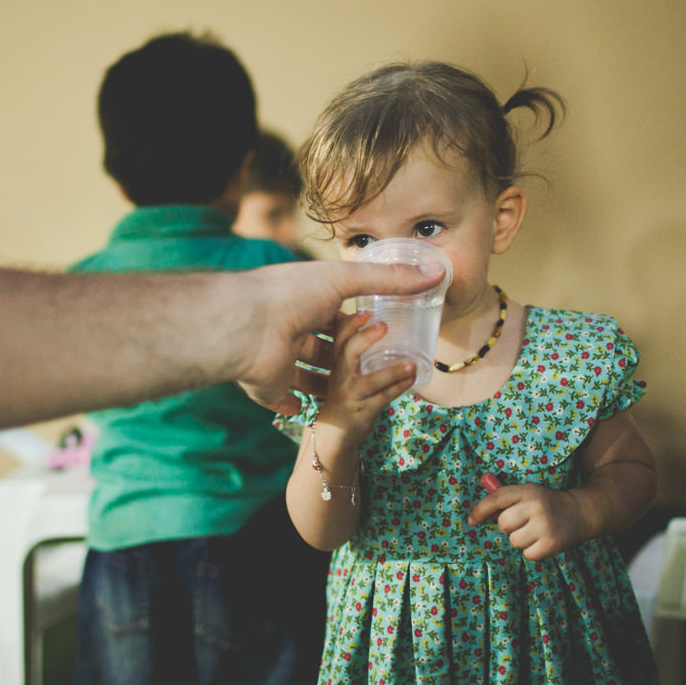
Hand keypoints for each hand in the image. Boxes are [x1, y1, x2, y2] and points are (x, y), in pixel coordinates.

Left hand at [235, 259, 441, 414]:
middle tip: (374, 369)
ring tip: (357, 394)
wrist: (247, 327)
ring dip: (327, 385)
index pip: (334, 314)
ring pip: (307, 377)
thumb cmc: (292, 294)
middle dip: (344, 357)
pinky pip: (283, 401)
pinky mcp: (269, 389)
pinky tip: (313, 411)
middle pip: (322, 347)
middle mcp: (290, 330)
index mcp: (306, 301)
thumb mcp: (347, 280)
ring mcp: (278, 361)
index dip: (355, 323)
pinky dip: (296, 406)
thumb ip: (390, 280)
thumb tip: (438, 273)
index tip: (380, 333)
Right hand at [315, 310, 416, 444]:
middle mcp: (340, 376)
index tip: (364, 311)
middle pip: (347, 353)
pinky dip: (398, 389)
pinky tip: (412, 380)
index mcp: (336, 362)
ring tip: (412, 363)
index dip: (349, 323)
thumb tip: (370, 317)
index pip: (338, 337)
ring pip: (369, 381)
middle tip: (384, 326)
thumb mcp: (343, 369)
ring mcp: (350, 395)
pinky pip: (382, 399)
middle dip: (365, 338)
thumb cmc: (344, 392)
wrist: (333, 432)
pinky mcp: (362, 411)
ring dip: (392, 372)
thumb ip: (354, 348)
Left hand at [467, 482, 590, 561]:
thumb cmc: (546, 504)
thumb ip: (505, 502)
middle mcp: (536, 506)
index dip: (480, 510)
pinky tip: (543, 540)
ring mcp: (545, 526)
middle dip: (508, 526)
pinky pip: (527, 554)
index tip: (471, 521)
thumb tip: (479, 516)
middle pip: (503, 524)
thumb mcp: (528, 494)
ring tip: (535, 531)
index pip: (496, 499)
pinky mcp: (552, 544)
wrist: (581, 512)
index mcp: (527, 491)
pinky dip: (533, 551)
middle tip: (523, 522)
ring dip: (521, 540)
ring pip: (514, 541)